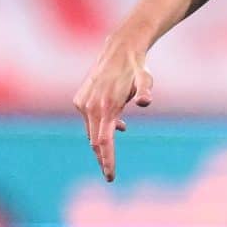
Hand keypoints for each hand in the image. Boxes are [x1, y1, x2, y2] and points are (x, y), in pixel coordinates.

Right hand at [72, 39, 153, 182]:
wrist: (119, 50)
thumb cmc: (136, 69)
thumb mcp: (146, 80)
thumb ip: (145, 92)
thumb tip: (145, 102)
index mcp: (106, 106)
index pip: (103, 142)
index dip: (107, 161)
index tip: (109, 177)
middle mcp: (91, 106)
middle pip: (95, 142)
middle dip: (102, 159)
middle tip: (110, 174)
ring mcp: (83, 103)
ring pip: (91, 133)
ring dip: (103, 140)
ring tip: (122, 131)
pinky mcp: (79, 99)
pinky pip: (89, 122)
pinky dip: (98, 127)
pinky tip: (115, 121)